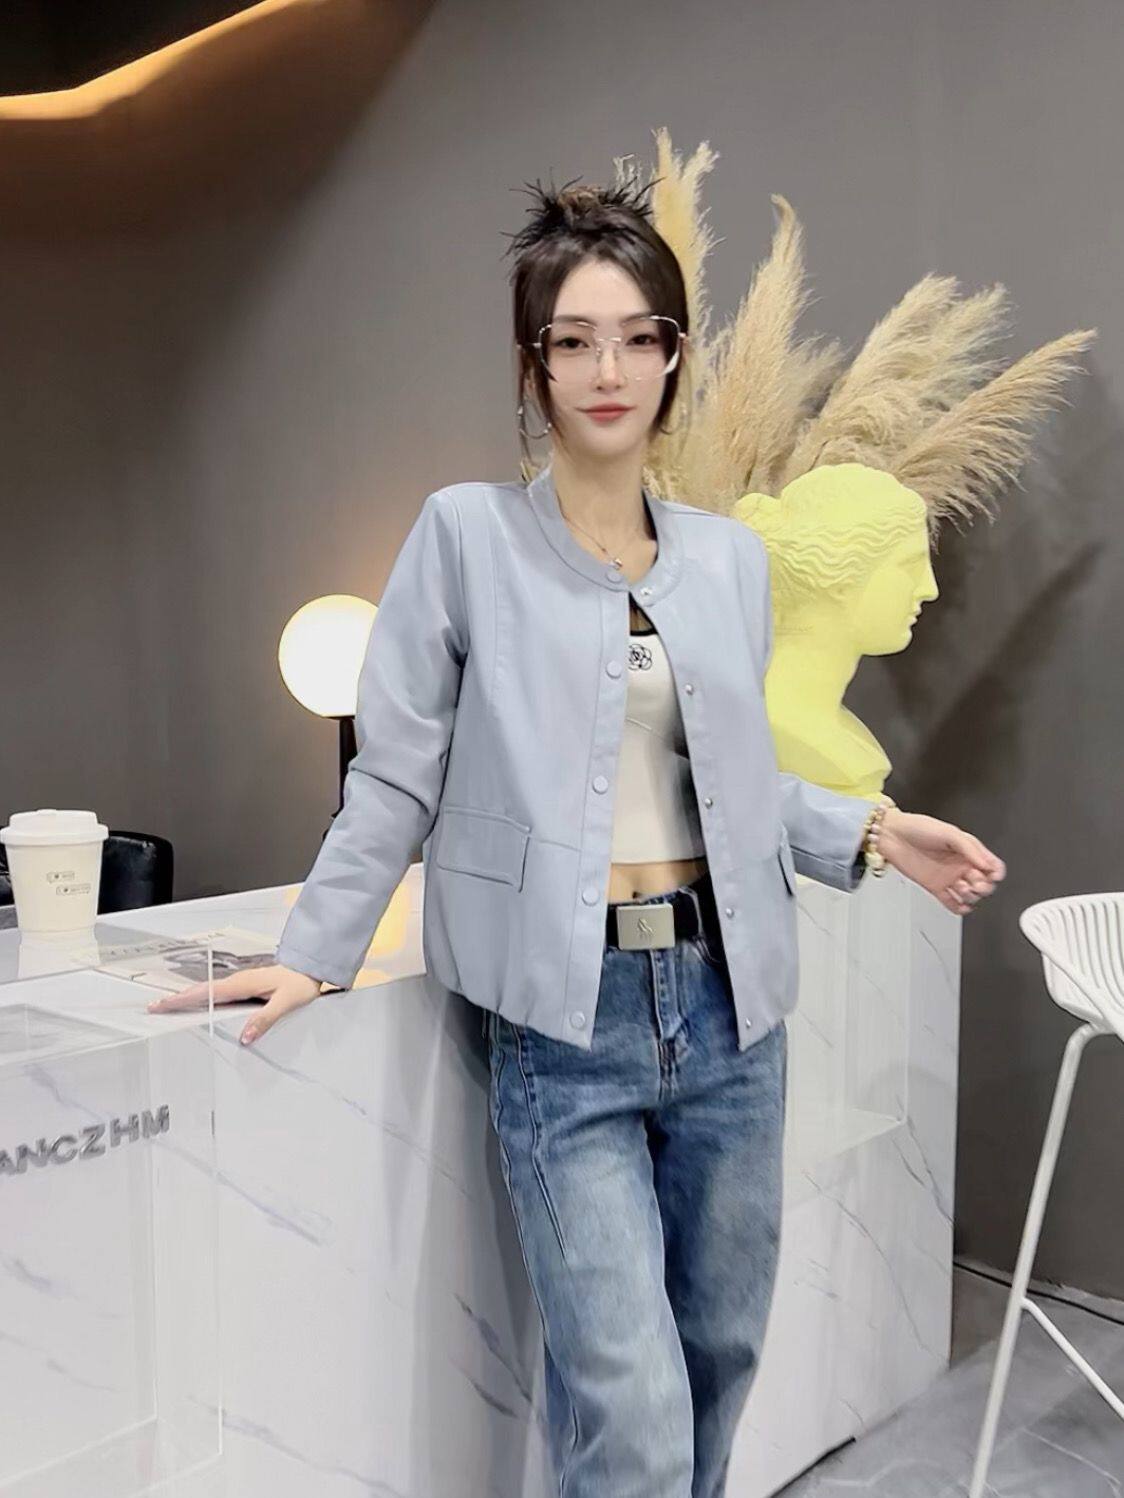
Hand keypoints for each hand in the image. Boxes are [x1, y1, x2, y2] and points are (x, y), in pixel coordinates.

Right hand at [146, 963, 327, 1044]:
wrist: (311, 968)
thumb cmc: (301, 983)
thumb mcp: (286, 1004)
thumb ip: (265, 1020)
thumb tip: (245, 1036)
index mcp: (243, 984)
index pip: (206, 994)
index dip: (183, 1000)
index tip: (162, 1005)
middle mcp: (239, 982)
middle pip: (201, 991)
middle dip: (177, 999)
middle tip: (154, 1008)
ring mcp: (241, 983)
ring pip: (208, 991)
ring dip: (188, 998)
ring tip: (168, 1007)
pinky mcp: (246, 987)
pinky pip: (218, 993)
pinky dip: (202, 998)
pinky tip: (197, 1006)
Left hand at [879, 809, 1005, 915]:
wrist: (892, 836)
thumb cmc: (918, 828)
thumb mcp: (949, 832)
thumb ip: (970, 848)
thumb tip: (986, 864)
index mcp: (967, 850)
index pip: (990, 864)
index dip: (996, 872)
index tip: (994, 875)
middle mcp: (960, 864)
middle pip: (983, 882)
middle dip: (983, 885)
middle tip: (976, 882)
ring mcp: (948, 877)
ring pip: (969, 894)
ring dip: (971, 896)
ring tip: (963, 889)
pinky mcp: (935, 887)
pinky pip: (951, 902)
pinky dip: (959, 908)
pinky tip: (962, 907)